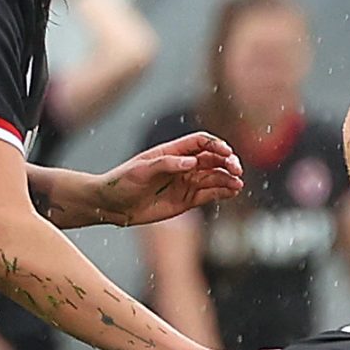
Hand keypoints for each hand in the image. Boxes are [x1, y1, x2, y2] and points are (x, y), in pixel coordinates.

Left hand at [91, 132, 246, 226]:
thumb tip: (192, 162)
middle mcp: (183, 166)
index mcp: (172, 152)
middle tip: (236, 169)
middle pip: (213, 159)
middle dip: (227, 162)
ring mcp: (187, 183)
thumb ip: (167, 164)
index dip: (216, 145)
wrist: (112, 206)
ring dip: (228, 178)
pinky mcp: (188, 200)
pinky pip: (210, 194)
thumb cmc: (122, 182)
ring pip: (215, 177)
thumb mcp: (141, 170)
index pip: (200, 142)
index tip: (226, 152)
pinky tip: (233, 192)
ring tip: (237, 184)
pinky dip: (223, 192)